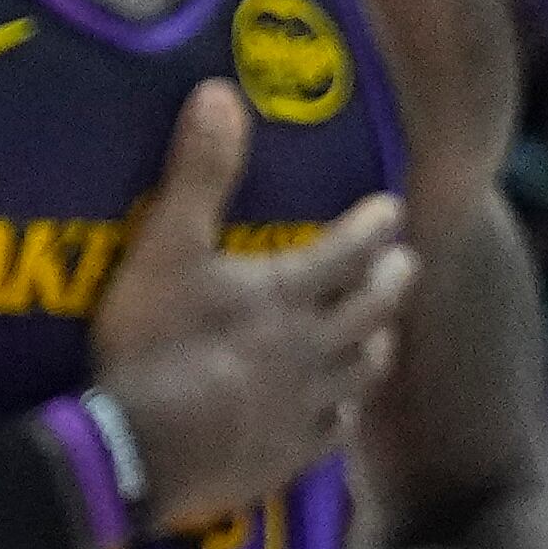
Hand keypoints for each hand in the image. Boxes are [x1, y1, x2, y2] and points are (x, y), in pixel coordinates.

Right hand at [91, 82, 417, 530]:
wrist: (139, 449)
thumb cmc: (153, 343)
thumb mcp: (165, 248)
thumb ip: (198, 175)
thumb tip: (221, 93)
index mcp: (286, 293)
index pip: (346, 252)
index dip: (372, 227)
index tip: (392, 210)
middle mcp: (312, 347)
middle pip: (371, 310)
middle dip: (393, 282)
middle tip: (408, 264)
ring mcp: (303, 407)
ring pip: (361, 372)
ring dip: (376, 346)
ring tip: (382, 336)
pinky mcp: (286, 455)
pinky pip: (331, 431)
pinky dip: (341, 413)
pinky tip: (336, 413)